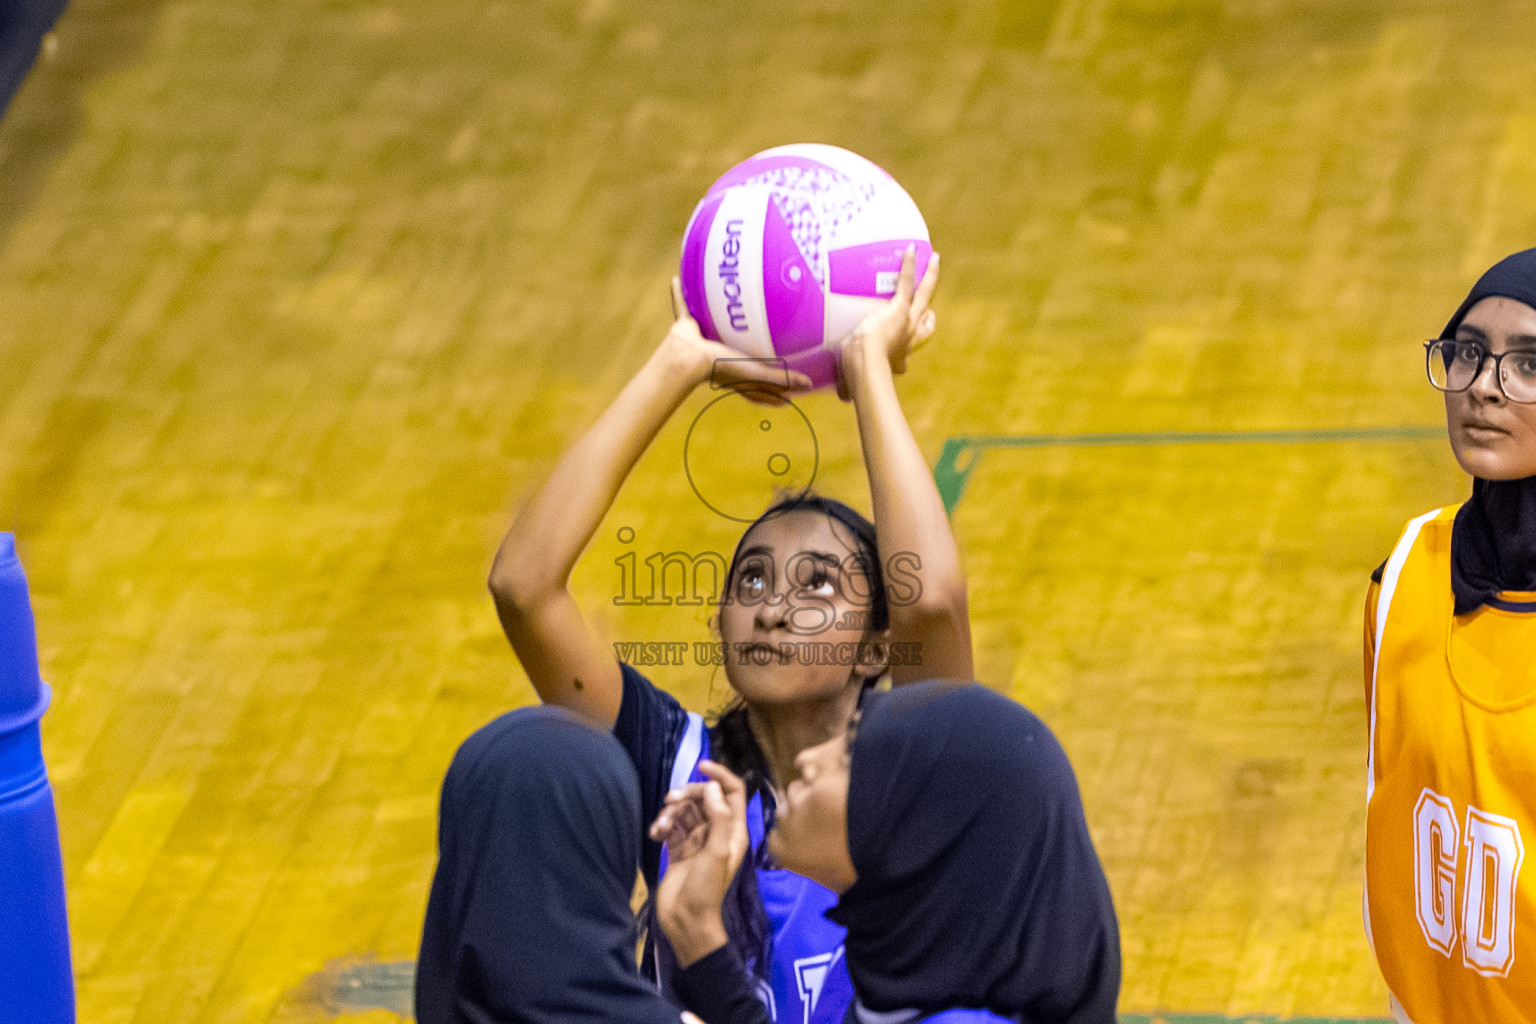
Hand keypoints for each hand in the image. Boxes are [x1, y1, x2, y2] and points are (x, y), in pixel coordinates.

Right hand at [650, 760, 749, 966]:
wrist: (686, 921)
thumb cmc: (707, 890)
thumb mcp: (716, 852)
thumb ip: (718, 818)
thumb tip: (712, 786)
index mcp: (733, 830)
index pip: (732, 792)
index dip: (720, 775)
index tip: (700, 766)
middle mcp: (716, 832)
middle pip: (704, 798)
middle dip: (687, 794)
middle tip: (670, 800)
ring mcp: (697, 840)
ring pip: (684, 811)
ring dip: (670, 813)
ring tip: (660, 827)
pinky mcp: (678, 848)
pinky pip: (671, 826)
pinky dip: (662, 825)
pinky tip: (656, 834)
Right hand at [659, 278, 812, 406]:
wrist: (688, 358)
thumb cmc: (722, 367)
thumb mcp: (757, 372)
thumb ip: (781, 378)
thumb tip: (809, 385)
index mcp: (735, 373)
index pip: (757, 386)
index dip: (771, 390)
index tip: (787, 394)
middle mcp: (718, 356)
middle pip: (735, 355)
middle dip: (746, 351)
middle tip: (762, 343)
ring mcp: (699, 339)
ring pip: (708, 325)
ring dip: (712, 316)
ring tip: (721, 304)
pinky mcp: (685, 325)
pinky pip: (683, 305)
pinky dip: (679, 293)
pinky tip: (677, 279)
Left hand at [829, 246, 939, 400]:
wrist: (865, 366)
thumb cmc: (857, 376)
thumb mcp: (854, 378)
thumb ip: (850, 386)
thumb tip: (844, 398)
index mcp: (898, 355)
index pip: (912, 344)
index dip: (918, 335)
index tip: (922, 328)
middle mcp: (907, 339)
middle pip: (926, 318)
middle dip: (929, 303)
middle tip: (933, 287)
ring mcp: (906, 322)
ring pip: (924, 296)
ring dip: (930, 276)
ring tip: (934, 259)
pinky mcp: (899, 308)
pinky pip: (907, 282)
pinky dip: (909, 266)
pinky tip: (910, 249)